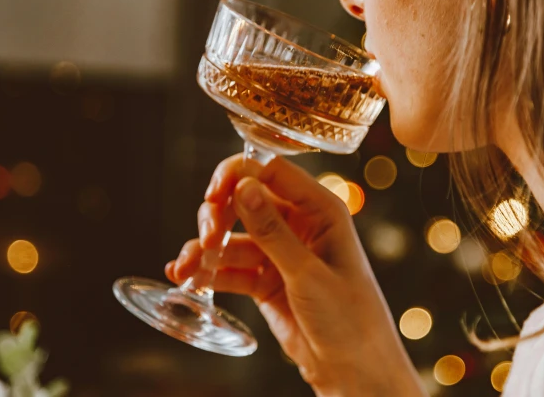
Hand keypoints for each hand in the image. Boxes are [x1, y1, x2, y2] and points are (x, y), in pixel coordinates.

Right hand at [165, 154, 425, 396]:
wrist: (355, 371)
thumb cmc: (350, 319)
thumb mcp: (308, 273)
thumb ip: (272, 231)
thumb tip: (243, 186)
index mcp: (321, 211)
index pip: (273, 172)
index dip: (238, 175)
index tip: (212, 195)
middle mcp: (299, 224)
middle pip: (245, 201)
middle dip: (218, 216)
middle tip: (206, 240)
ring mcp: (280, 253)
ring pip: (233, 237)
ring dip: (207, 249)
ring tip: (187, 268)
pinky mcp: (266, 280)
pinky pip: (231, 267)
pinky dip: (209, 272)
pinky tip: (188, 279)